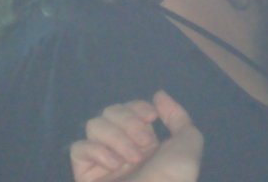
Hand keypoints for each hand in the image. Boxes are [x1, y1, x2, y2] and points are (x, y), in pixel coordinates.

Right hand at [70, 91, 202, 181]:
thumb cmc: (171, 179)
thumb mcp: (188, 145)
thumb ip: (178, 116)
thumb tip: (158, 95)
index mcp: (145, 143)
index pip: (129, 108)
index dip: (138, 106)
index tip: (151, 116)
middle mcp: (121, 148)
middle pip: (110, 111)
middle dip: (128, 122)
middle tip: (143, 145)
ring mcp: (102, 161)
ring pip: (94, 125)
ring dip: (116, 137)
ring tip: (131, 159)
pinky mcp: (84, 173)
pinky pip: (79, 147)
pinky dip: (96, 151)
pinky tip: (113, 165)